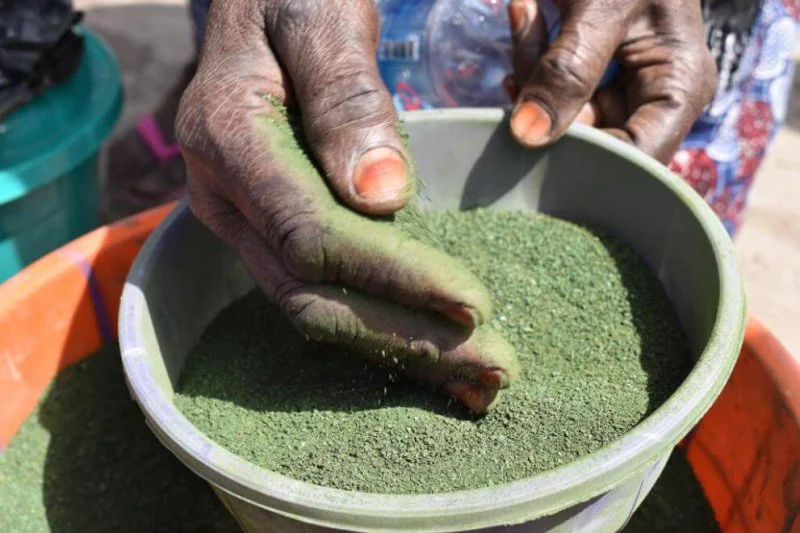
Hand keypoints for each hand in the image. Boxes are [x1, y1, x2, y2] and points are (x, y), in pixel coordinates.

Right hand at [175, 0, 517, 412]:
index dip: (394, 275)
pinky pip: (320, 291)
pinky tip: (434, 349)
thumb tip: (382, 194)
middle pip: (312, 294)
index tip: (474, 303)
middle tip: (493, 369)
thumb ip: (345, 98)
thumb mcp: (320, 18)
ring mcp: (241, 220)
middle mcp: (223, 196)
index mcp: (228, 140)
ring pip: (314, 308)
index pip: (313, 235)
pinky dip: (379, 325)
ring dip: (398, 348)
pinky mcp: (269, 230)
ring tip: (476, 381)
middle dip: (405, 336)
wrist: (261, 4)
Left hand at [505, 0, 717, 162]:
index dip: (586, 158)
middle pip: (594, 141)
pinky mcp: (589, 77)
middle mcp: (653, 99)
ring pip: (563, 117)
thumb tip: (527, 136)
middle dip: (548, 106)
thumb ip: (567, 70)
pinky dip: (530, 59)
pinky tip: (525, 17)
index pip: (637, 158)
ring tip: (527, 16)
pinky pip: (551, 89)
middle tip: (521, 64)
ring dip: (531, 72)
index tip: (535, 138)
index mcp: (678, 87)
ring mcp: (621, 89)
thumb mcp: (602, 8)